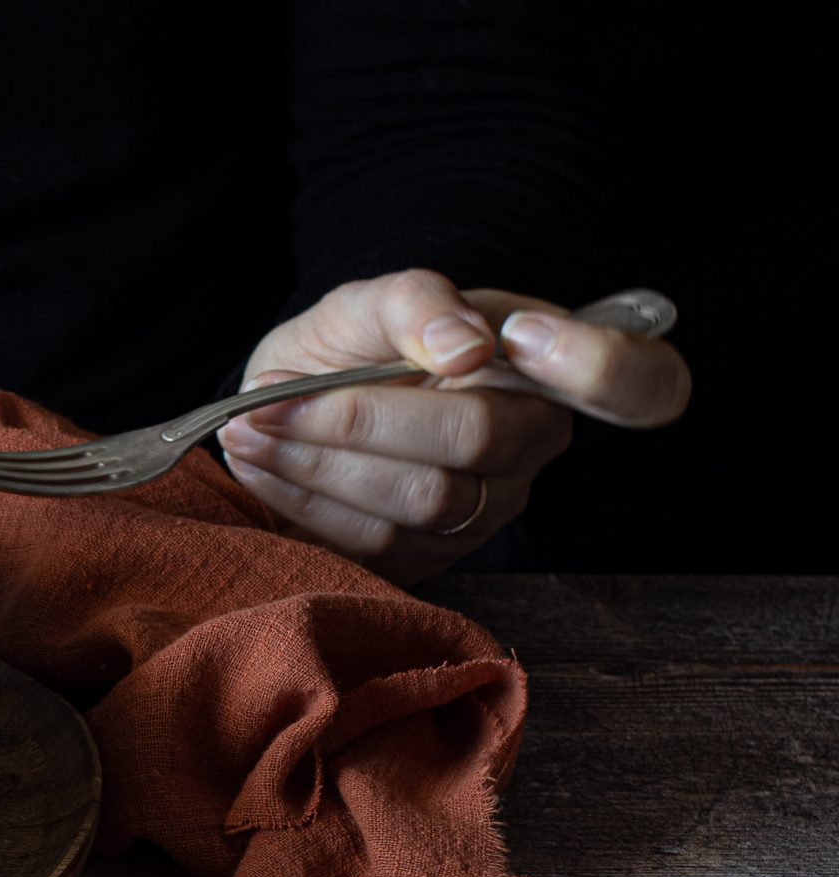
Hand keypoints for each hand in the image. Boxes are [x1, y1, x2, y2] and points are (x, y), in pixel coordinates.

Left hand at [216, 270, 690, 583]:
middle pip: (475, 441)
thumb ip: (416, 302)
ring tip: (250, 430)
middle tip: (272, 401)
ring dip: (318, 464)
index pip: (642, 381)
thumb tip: (467, 345)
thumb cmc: (349, 349)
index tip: (520, 336)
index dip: (601, 365)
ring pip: (419, 499)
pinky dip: (307, 502)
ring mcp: (488, 509)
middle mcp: (534, 445)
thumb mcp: (370, 302)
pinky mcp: (434, 558)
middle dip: (360, 420)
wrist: (289, 406)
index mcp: (549, 368)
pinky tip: (266, 466)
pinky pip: (378, 543)